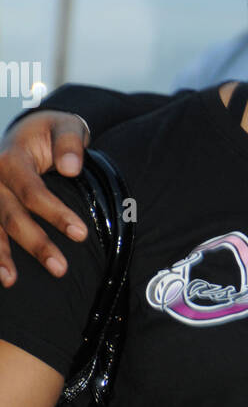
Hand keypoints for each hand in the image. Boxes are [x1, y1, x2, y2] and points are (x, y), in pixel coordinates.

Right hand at [0, 112, 90, 284]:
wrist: (25, 132)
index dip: (55, 213)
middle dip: (36, 244)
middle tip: (61, 269)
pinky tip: (0, 274)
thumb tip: (71, 168)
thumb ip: (70, 143)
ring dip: (1, 256)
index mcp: (11, 158)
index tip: (80, 233)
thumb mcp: (65, 126)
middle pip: (11, 215)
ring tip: (11, 280)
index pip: (32, 191)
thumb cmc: (50, 132)